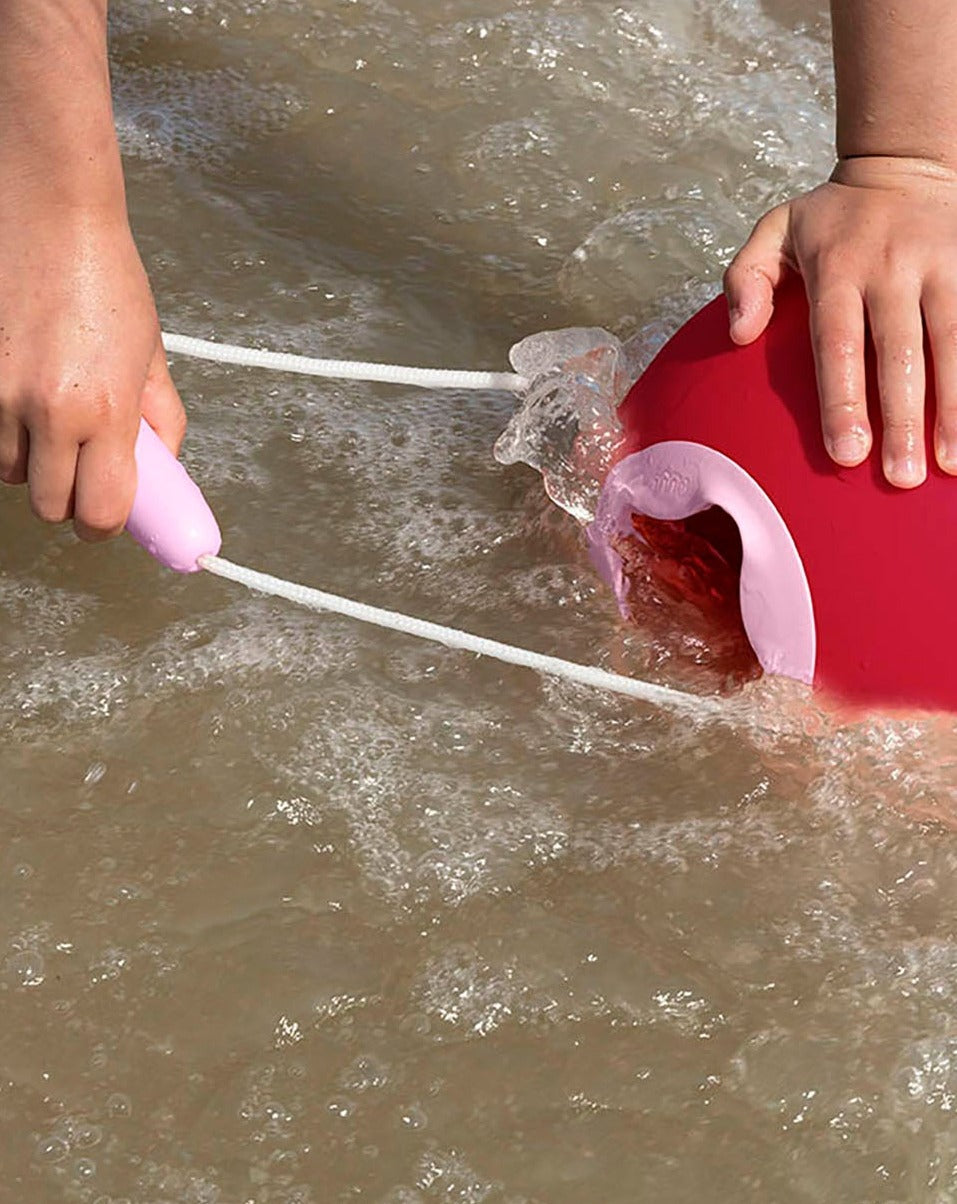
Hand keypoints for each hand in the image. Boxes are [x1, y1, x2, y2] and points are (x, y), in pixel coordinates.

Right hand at [0, 203, 185, 539]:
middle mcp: (49, 409)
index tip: (109, 516)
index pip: (101, 512)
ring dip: (32, 462)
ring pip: (10, 474)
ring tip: (50, 417)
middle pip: (51, 506)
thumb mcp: (151, 355)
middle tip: (82, 469)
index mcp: (107, 409)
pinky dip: (2, 432)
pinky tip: (20, 397)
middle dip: (69, 497)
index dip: (106, 524)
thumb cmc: (107, 277)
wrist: (52, 213)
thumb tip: (162, 468)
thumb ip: (159, 420)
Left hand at [723, 156, 956, 488]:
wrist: (904, 161)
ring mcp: (943, 265)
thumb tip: (738, 335)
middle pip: (899, 353)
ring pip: (952, 342)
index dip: (843, 400)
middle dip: (903, 419)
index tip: (846, 454)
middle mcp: (893, 267)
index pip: (838, 343)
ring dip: (955, 408)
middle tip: (901, 478)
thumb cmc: (829, 218)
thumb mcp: (775, 230)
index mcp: (839, 266)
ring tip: (952, 465)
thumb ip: (746, 278)